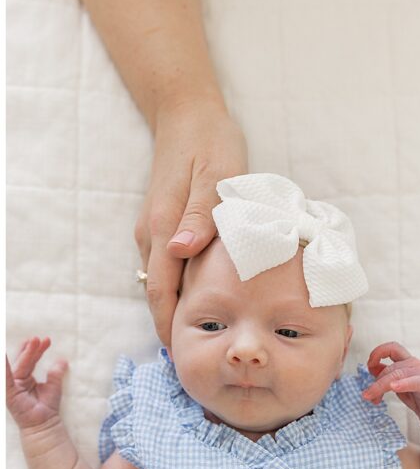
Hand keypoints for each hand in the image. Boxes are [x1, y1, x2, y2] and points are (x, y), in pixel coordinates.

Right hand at [6, 337, 68, 432]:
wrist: (44, 423)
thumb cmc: (47, 407)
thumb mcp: (54, 386)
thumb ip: (56, 372)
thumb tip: (62, 360)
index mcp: (25, 378)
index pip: (30, 360)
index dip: (37, 350)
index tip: (44, 340)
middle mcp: (17, 381)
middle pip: (25, 361)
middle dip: (32, 349)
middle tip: (40, 338)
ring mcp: (12, 386)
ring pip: (19, 366)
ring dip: (26, 354)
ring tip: (32, 341)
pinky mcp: (10, 393)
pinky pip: (7, 379)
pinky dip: (5, 368)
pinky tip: (4, 357)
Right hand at [136, 97, 247, 346]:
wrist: (189, 113)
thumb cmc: (211, 144)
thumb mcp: (216, 177)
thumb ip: (200, 217)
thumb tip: (181, 251)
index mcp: (165, 226)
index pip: (161, 289)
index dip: (170, 323)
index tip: (182, 353)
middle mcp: (153, 232)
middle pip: (159, 290)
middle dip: (173, 323)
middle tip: (200, 355)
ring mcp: (156, 228)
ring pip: (164, 278)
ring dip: (179, 305)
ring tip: (208, 334)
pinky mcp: (163, 223)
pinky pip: (170, 263)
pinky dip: (183, 284)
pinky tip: (207, 297)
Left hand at [363, 342, 419, 431]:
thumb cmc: (419, 398)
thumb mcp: (399, 385)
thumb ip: (388, 375)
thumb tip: (372, 368)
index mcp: (408, 362)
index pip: (391, 348)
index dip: (377, 353)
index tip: (369, 366)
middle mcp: (415, 364)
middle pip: (390, 367)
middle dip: (375, 382)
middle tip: (367, 396)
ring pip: (396, 374)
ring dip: (380, 386)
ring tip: (372, 398)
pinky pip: (414, 381)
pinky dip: (403, 383)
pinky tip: (394, 387)